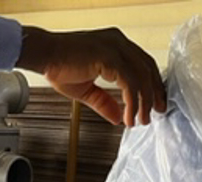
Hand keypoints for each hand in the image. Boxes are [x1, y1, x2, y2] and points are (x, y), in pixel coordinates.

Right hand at [18, 26, 165, 127]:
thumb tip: (118, 117)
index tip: (155, 102)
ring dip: (144, 102)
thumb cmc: (59, 66)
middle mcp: (118, 42)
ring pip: (141, 77)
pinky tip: (128, 116)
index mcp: (116, 44)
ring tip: (142, 120)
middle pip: (148, 68)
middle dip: (155, 93)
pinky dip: (131, 102)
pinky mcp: (109, 57)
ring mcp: (115, 48)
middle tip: (157, 112)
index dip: (152, 84)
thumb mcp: (87, 90)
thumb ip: (104, 102)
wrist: (44, 56)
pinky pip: (129, 83)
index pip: (143, 63)